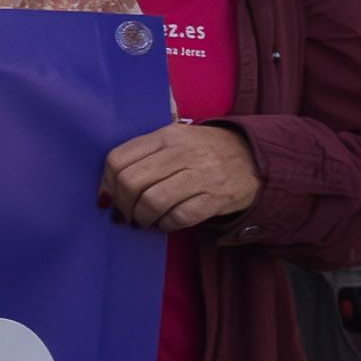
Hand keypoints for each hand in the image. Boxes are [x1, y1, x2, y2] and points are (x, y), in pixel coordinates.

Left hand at [99, 121, 262, 232]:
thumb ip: (143, 155)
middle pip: (131, 183)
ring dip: (142, 218)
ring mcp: (201, 174)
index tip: (107, 197)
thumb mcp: (174, 139)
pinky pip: (178, 217)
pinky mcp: (215, 197)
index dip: (106, 183)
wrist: (254, 158)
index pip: (118, 159)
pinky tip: (166, 222)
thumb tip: (106, 189)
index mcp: (166, 135)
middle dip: (122, 205)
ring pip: (151, 202)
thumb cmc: (203, 151)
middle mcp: (182, 152)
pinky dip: (166, 225)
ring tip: (144, 220)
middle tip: (125, 214)